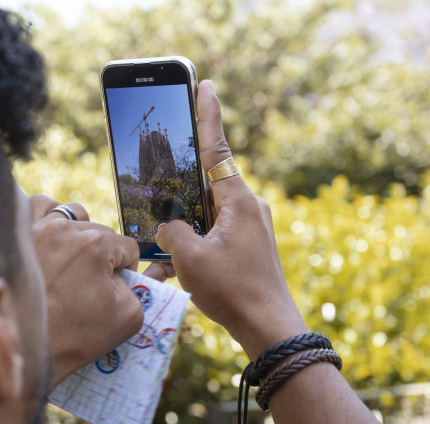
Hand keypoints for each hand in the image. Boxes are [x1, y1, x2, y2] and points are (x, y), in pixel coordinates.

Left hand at [30, 195, 142, 388]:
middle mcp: (65, 229)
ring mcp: (37, 228)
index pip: (127, 246)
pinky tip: (51, 236)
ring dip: (79, 231)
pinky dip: (48, 215)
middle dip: (102, 255)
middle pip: (100, 231)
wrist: (26, 348)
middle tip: (90, 284)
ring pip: (72, 214)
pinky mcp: (18, 235)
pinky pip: (37, 206)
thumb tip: (137, 271)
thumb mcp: (128, 316)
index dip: (126, 270)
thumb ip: (144, 287)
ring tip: (73, 258)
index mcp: (95, 245)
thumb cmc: (76, 336)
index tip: (113, 289)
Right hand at [152, 80, 307, 359]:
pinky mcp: (247, 248)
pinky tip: (174, 275)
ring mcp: (250, 229)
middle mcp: (248, 208)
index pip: (218, 149)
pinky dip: (193, 251)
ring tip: (163, 261)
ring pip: (205, 218)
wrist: (270, 330)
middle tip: (159, 193)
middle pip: (205, 187)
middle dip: (178, 195)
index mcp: (238, 202)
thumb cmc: (234, 291)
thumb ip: (171, 232)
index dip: (208, 117)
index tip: (206, 86)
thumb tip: (168, 228)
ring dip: (182, 234)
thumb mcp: (190, 258)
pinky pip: (213, 238)